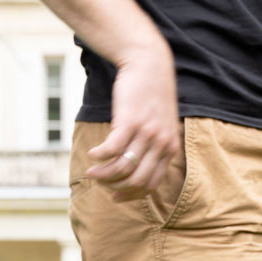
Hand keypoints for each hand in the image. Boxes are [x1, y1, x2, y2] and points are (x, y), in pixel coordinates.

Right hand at [85, 40, 179, 200]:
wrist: (149, 64)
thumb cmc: (151, 95)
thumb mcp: (161, 124)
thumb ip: (155, 145)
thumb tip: (137, 167)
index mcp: (169, 148)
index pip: (150, 184)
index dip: (131, 195)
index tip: (115, 196)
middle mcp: (160, 144)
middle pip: (135, 180)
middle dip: (114, 187)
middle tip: (100, 182)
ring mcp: (146, 133)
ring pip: (122, 168)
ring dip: (103, 175)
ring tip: (91, 172)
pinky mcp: (130, 121)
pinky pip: (111, 149)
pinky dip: (99, 156)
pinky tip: (92, 154)